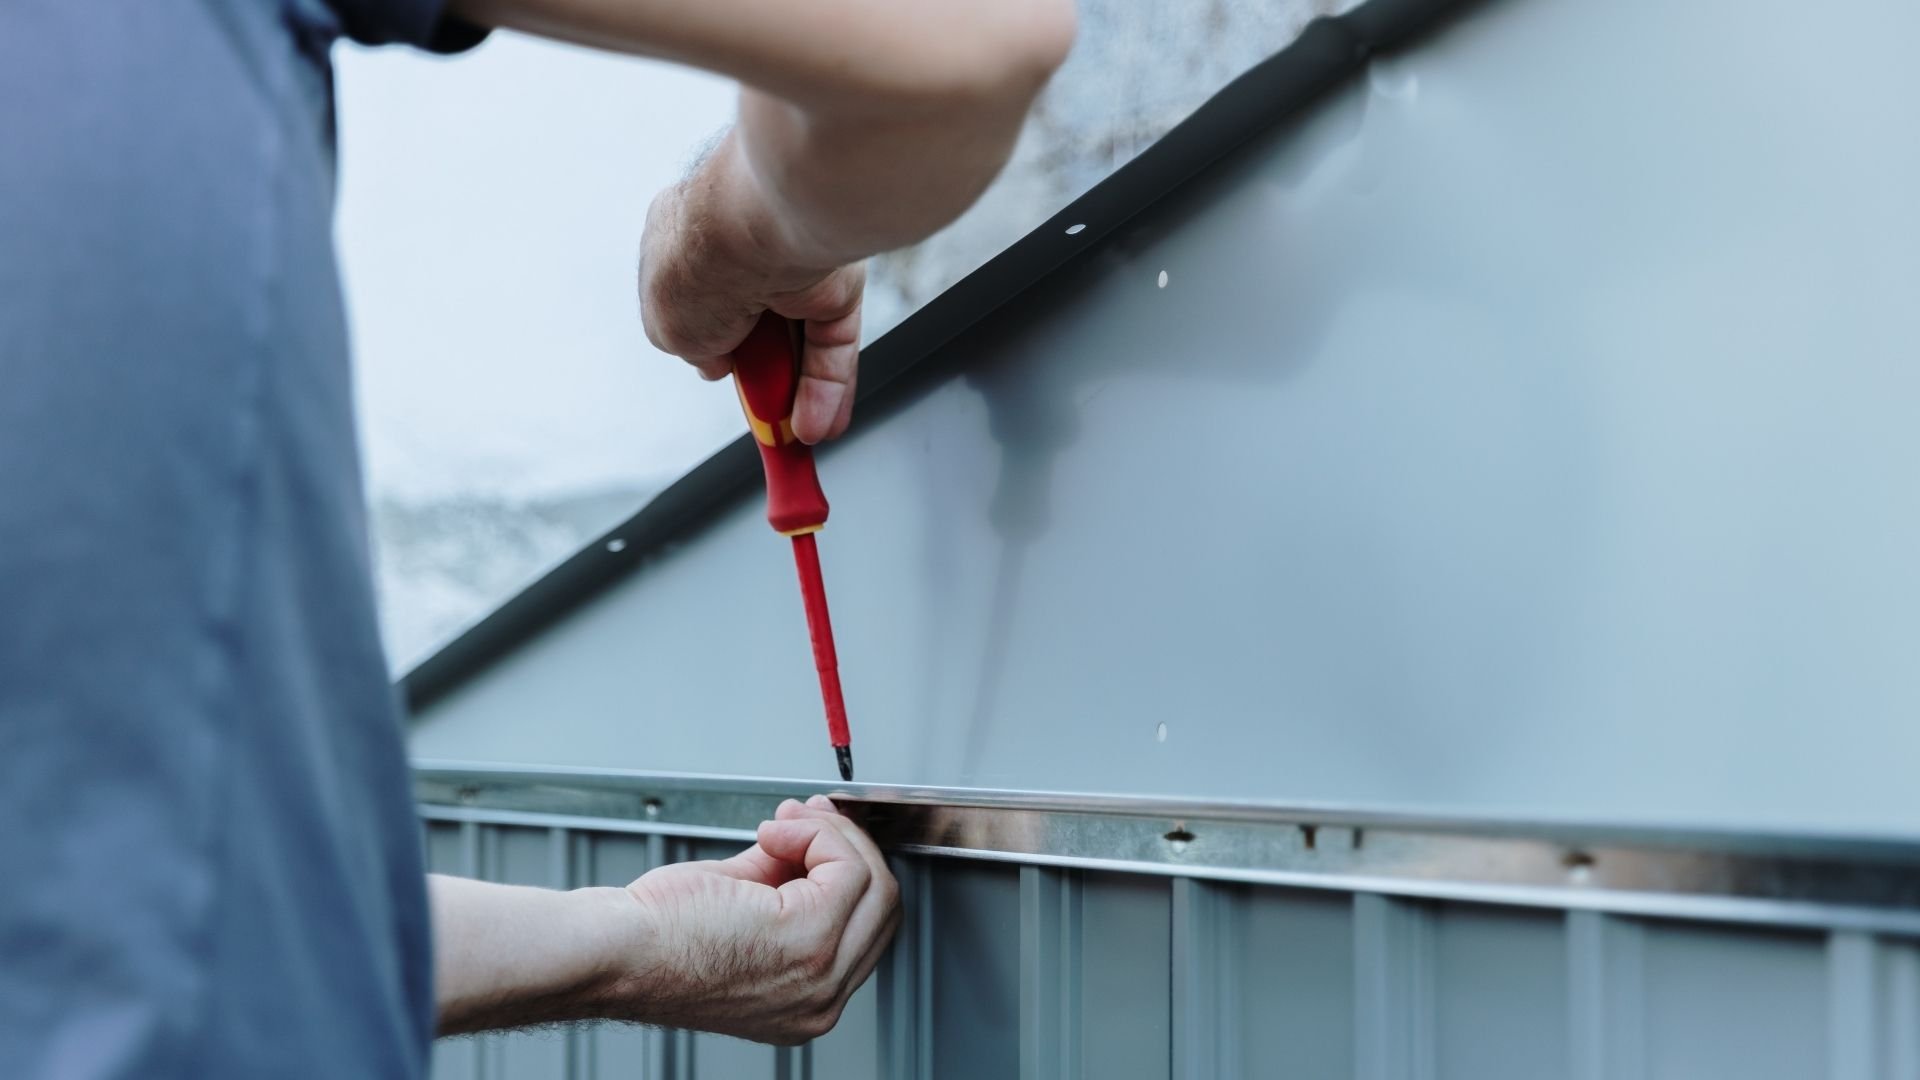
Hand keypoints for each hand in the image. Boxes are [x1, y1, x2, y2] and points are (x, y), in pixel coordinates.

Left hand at [614, 795, 899, 1043]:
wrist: (616, 954)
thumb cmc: (652, 941)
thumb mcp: (739, 906)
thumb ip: (783, 878)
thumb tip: (810, 835)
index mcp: (807, 999)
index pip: (866, 927)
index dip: (845, 868)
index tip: (813, 834)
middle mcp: (822, 999)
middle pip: (883, 903)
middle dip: (846, 846)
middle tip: (804, 819)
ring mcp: (822, 974)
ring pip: (875, 880)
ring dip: (830, 835)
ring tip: (783, 825)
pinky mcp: (810, 938)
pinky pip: (848, 864)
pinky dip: (815, 833)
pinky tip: (775, 831)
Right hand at [639, 135, 863, 443]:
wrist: (758, 226)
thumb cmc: (698, 260)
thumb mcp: (666, 325)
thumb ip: (689, 346)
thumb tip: (717, 366)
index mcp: (687, 238)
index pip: (699, 298)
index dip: (710, 343)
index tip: (722, 375)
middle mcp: (743, 248)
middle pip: (753, 326)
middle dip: (759, 376)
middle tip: (760, 414)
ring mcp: (792, 265)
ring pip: (797, 342)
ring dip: (795, 393)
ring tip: (789, 436)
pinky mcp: (835, 284)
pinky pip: (832, 345)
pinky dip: (826, 388)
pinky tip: (817, 424)